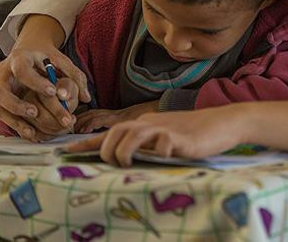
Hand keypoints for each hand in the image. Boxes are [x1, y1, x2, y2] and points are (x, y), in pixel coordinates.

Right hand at [0, 15, 89, 140]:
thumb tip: (86, 98)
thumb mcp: (62, 61)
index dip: (35, 82)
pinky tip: (31, 133)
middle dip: (17, 104)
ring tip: (33, 129)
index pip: (22, 70)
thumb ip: (75, 76)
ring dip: (15, 118)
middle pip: (0, 90)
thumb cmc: (47, 58)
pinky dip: (15, 126)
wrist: (30, 54)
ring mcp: (0, 88)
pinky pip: (3, 116)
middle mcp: (4, 74)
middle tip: (36, 112)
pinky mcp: (2, 101)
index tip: (52, 91)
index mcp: (20, 59)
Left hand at [66, 101, 287, 166]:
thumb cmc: (195, 133)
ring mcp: (163, 130)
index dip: (85, 143)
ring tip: (128, 165)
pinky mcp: (179, 138)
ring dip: (122, 154)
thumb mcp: (166, 136)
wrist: (224, 122)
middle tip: (112, 167)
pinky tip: (164, 159)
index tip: (63, 153)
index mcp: (142, 124)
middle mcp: (148, 124)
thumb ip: (147, 145)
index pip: (108, 133)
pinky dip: (156, 155)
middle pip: (113, 135)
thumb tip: (128, 160)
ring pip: (128, 138)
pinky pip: (159, 146)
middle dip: (105, 152)